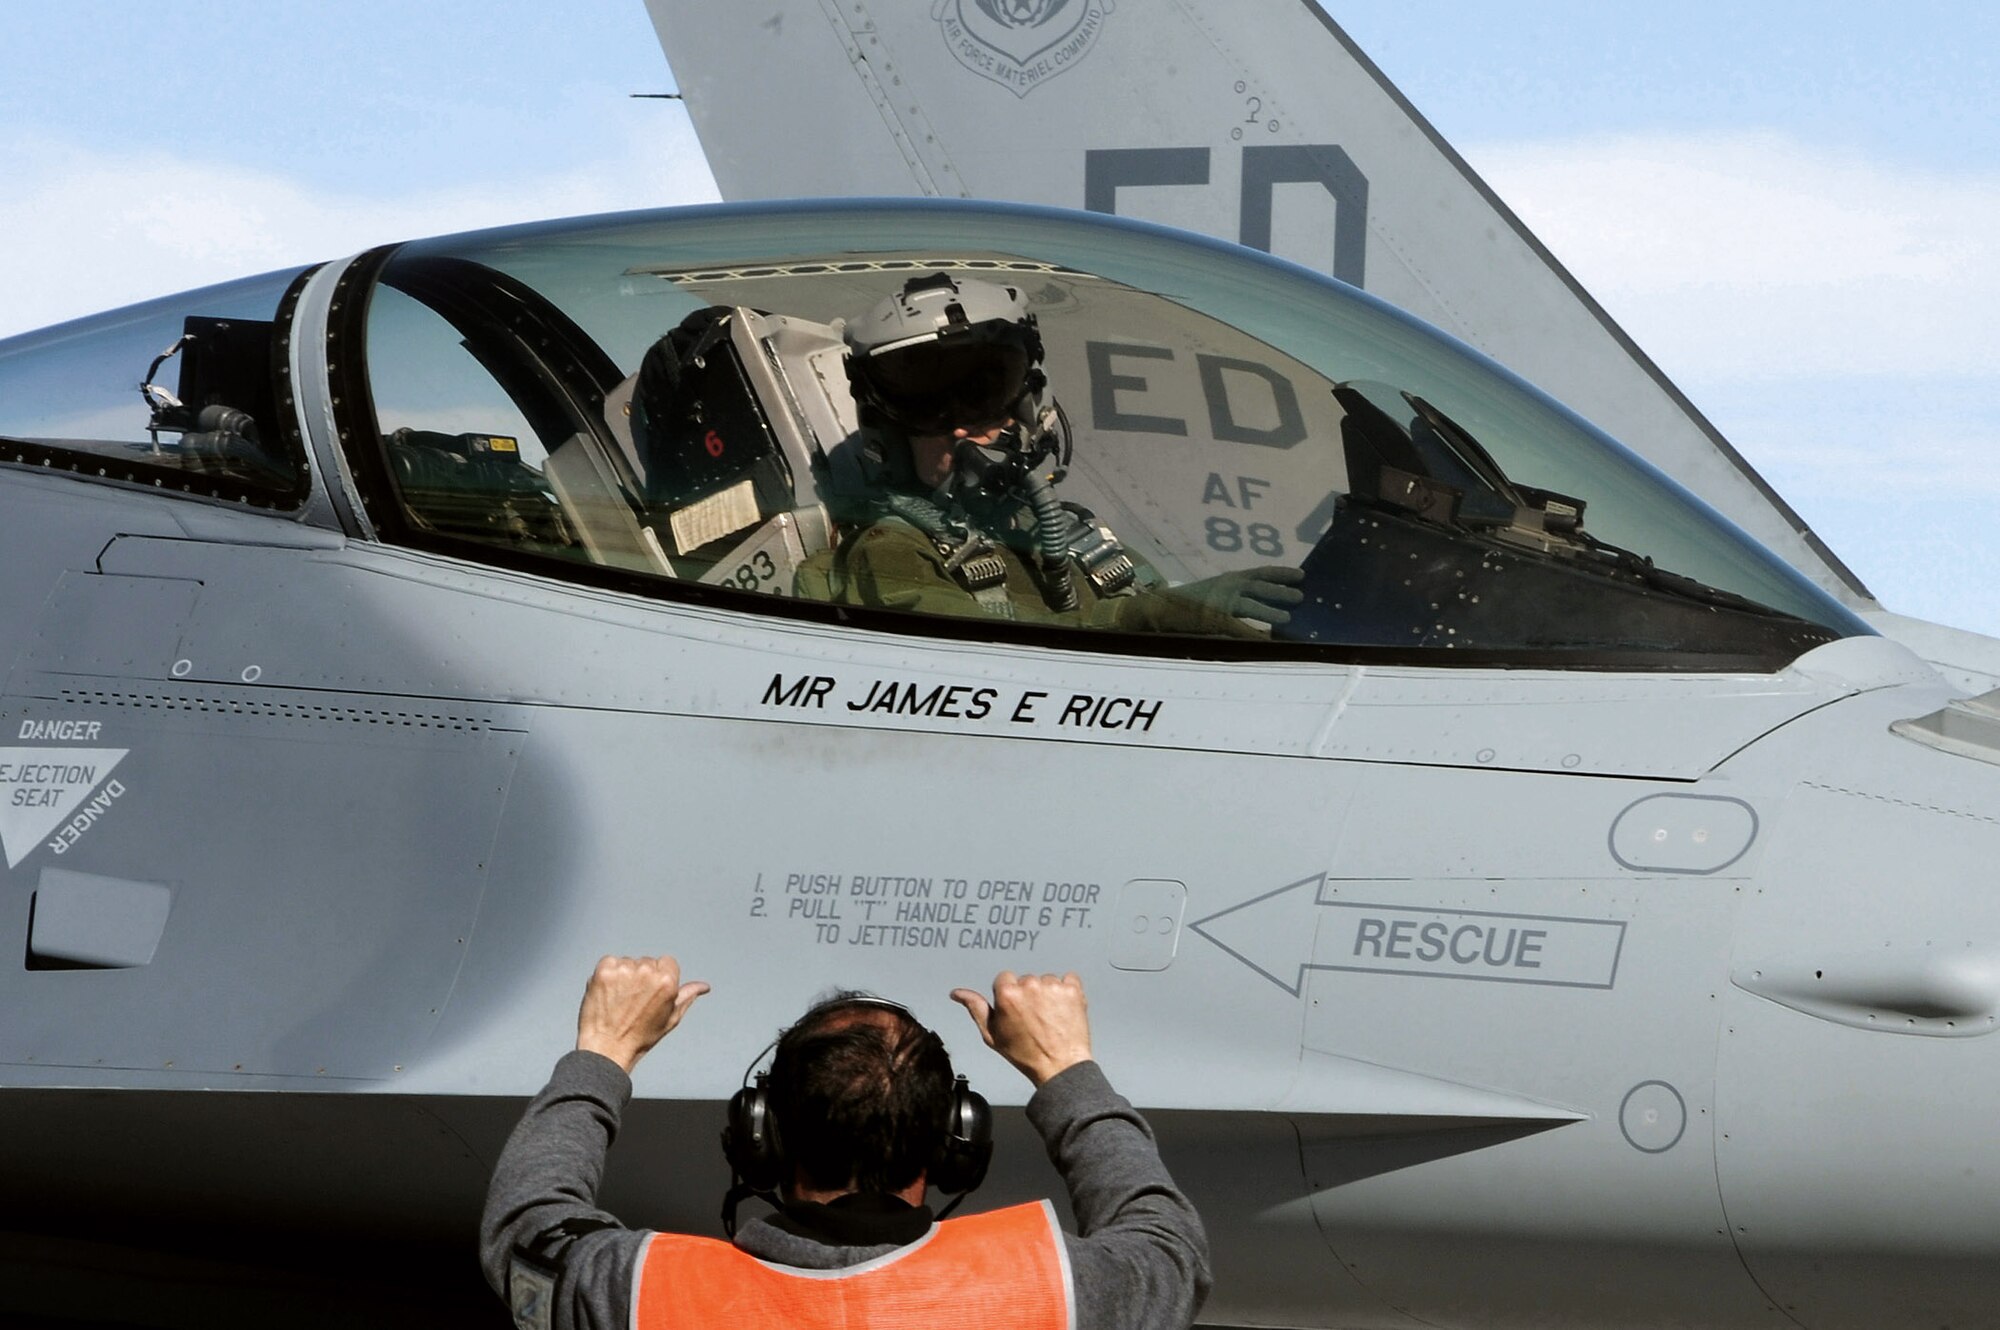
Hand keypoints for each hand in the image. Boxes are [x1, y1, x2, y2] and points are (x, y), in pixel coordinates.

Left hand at [574, 955, 708, 1074]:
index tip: (650, 993)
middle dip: (641, 977)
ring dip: (624, 976)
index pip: (667, 962)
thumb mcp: (671, 1018)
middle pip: (647, 962)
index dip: (659, 978)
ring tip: (619, 999)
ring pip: (628, 962)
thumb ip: (687, 996)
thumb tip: (704, 986)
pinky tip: (608, 993)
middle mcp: (646, 972)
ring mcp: (624, 970)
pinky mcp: (604, 971)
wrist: (608, 1048)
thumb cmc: (640, 1037)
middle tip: (633, 1000)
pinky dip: (608, 975)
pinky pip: (609, 962)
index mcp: (667, 981)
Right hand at [951, 971, 1092, 1087]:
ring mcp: (1053, 986)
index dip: (1009, 996)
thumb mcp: (992, 1035)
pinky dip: (1068, 991)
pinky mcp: (1072, 989)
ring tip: (1049, 1017)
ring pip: (1046, 980)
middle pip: (1026, 979)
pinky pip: (1069, 979)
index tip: (1016, 1010)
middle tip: (1033, 1017)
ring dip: (1048, 993)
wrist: (1060, 1066)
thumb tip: (958, 993)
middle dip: (1029, 994)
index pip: (1004, 978)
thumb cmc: (1026, 1054)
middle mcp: (1030, 986)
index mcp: (1007, 994)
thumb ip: (975, 1008)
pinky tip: (1063, 1009)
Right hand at [1170, 565, 1304, 625]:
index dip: (1282, 574)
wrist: (1160, 608)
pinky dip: (1253, 636)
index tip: (1301, 575)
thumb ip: (1233, 594)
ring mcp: (1221, 602)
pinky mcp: (1214, 619)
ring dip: (1271, 613)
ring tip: (1287, 618)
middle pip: (1261, 587)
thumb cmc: (1186, 601)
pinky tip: (1266, 643)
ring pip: (1252, 606)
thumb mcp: (1214, 590)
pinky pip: (1239, 629)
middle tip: (1300, 597)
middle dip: (1282, 592)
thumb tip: (1254, 601)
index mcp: (1229, 578)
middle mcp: (1228, 586)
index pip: (1261, 573)